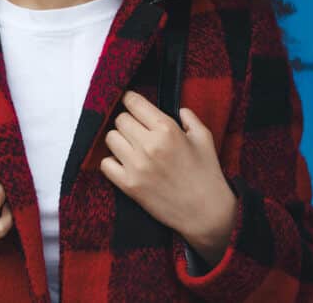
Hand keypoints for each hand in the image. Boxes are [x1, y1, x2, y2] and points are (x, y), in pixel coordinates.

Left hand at [99, 91, 236, 260]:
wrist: (206, 212)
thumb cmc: (207, 174)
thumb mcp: (204, 138)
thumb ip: (189, 117)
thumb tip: (177, 109)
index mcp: (167, 129)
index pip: (134, 103)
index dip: (131, 100)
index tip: (131, 103)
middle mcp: (149, 145)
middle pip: (120, 119)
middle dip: (128, 122)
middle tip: (137, 130)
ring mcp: (137, 166)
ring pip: (110, 138)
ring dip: (119, 140)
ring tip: (131, 147)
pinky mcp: (129, 185)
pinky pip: (105, 164)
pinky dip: (112, 162)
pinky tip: (124, 164)